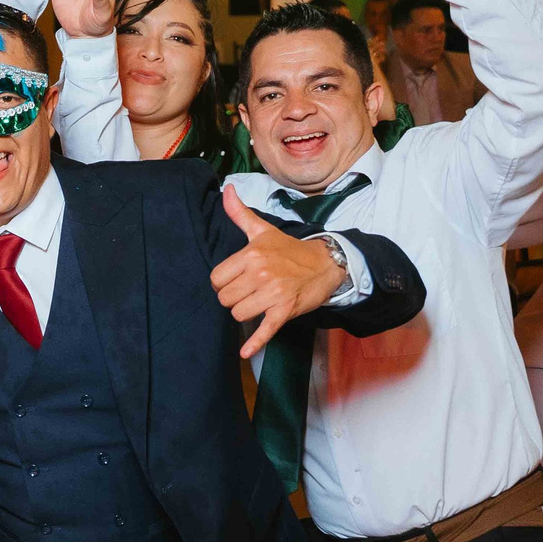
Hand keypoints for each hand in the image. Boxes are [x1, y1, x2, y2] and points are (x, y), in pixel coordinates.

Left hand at [211, 189, 344, 359]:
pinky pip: (264, 330)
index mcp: (251, 254)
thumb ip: (240, 214)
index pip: (217, 279)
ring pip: (238, 314)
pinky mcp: (284, 311)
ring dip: (245, 312)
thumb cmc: (289, 249)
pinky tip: (245, 352)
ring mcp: (273, 293)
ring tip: (258, 303)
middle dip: (233, 298)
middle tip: (249, 292)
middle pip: (225, 299)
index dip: (223, 283)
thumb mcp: (263, 230)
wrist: (325, 264)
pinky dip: (254, 343)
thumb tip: (226, 189)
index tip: (236, 280)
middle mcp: (260, 273)